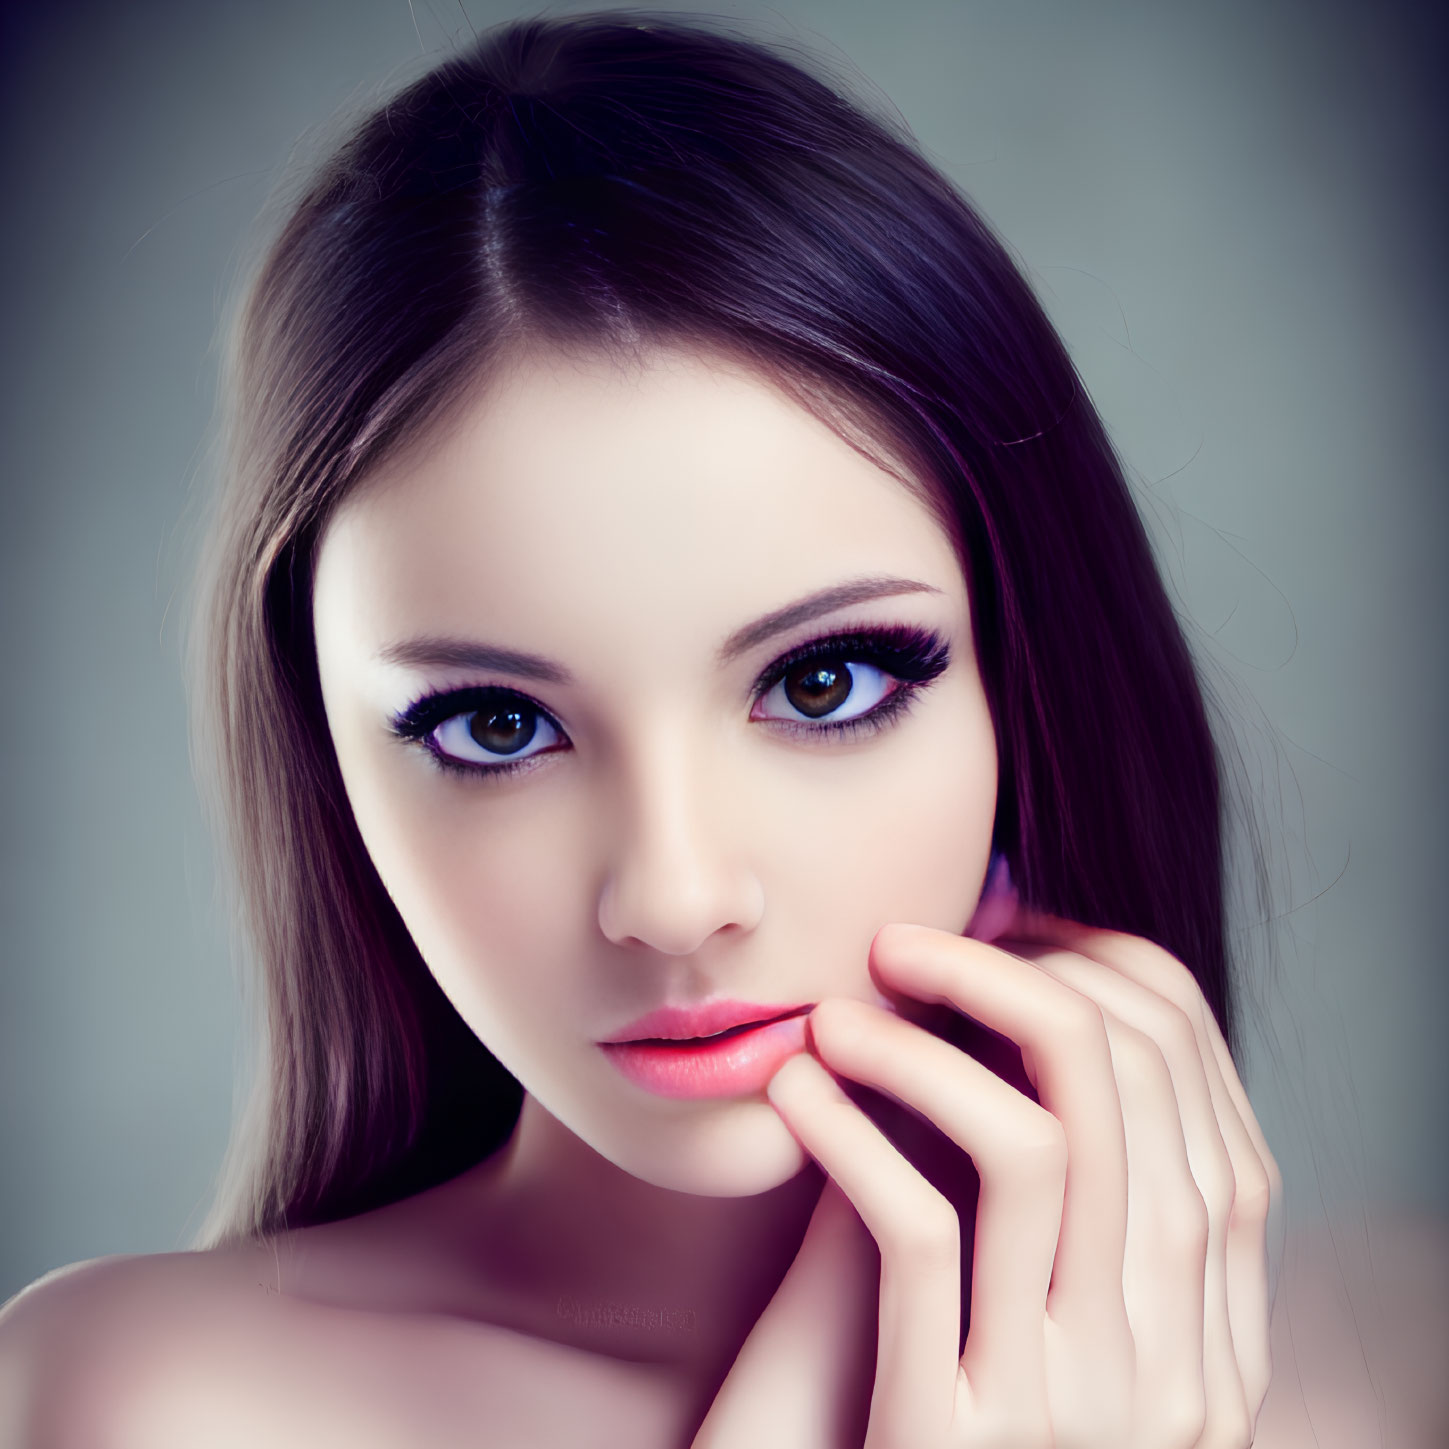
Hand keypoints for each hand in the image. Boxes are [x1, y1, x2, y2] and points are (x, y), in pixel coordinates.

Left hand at [690, 908, 1282, 1448]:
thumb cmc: (916, 1375)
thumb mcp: (1011, 1264)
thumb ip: (1027, 1144)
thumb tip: (1000, 946)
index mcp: (1200, 1308)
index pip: (1189, 1075)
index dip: (1090, 971)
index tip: (994, 935)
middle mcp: (1164, 1359)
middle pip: (1126, 1088)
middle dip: (1003, 978)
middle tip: (901, 944)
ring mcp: (1067, 1402)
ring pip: (1031, 1150)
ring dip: (920, 1049)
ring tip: (839, 1016)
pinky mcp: (952, 1432)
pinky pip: (919, 1236)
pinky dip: (853, 1136)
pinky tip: (799, 1094)